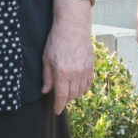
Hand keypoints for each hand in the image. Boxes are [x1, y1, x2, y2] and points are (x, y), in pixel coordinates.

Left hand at [42, 0, 94, 114]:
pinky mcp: (91, 66)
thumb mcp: (46, 59)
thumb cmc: (57, 40)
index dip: (59, 105)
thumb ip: (47, 77)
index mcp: (63, 72)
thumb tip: (46, 91)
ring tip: (68, 93)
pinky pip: (88, 83)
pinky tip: (77, 86)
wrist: (73, 27)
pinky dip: (83, 88)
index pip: (62, 96)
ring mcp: (85, 70)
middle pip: (72, 95)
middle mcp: (76, 73)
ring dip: (74, 95)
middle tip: (60, 100)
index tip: (57, 110)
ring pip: (81, 90)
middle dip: (66, 100)